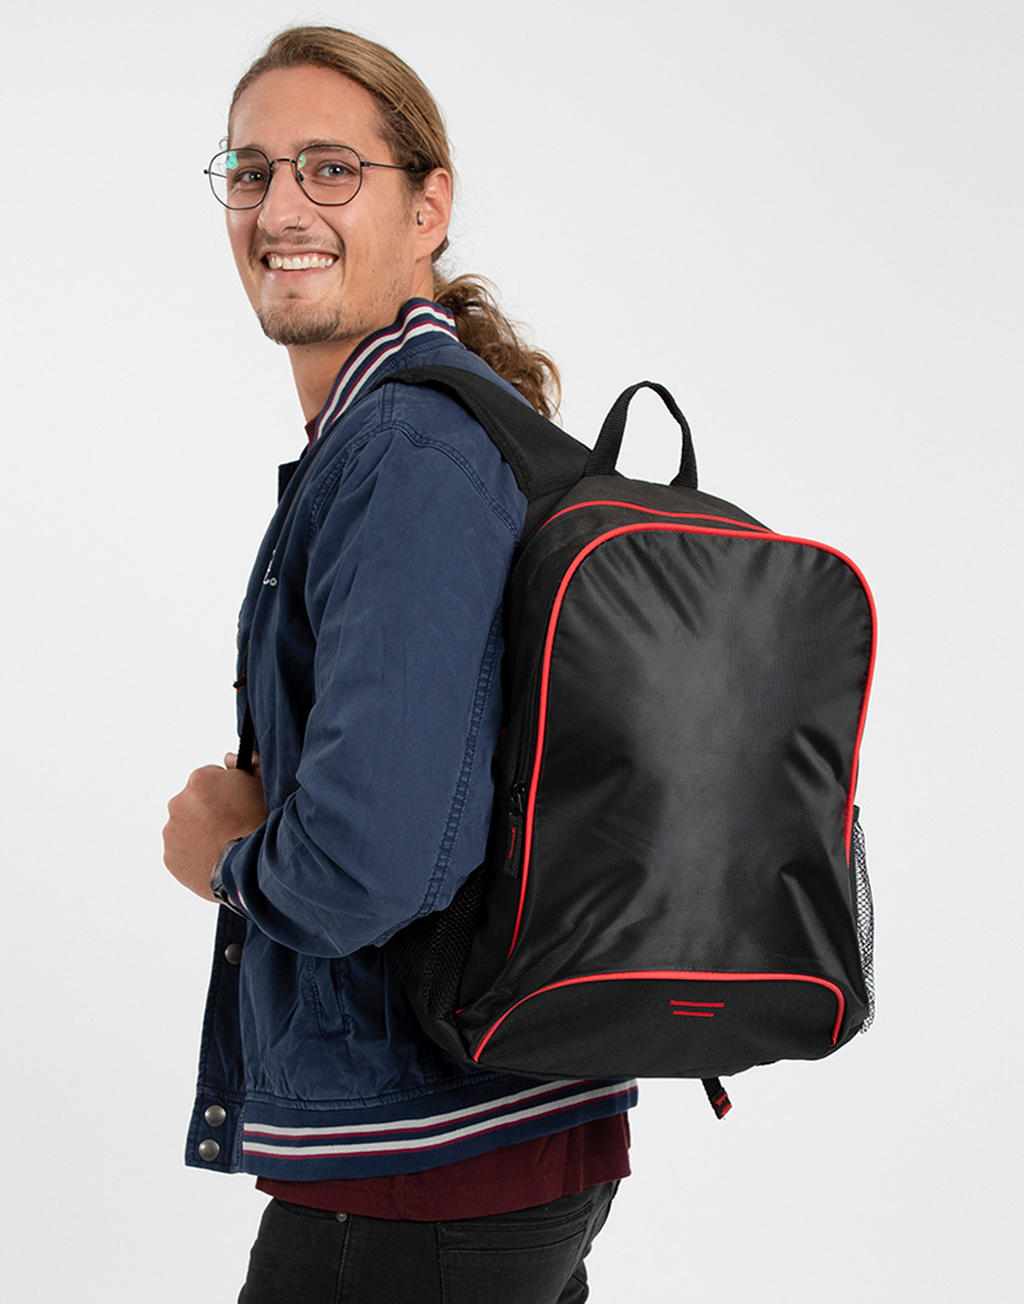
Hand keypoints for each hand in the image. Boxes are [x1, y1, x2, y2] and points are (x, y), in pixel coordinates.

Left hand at [163, 753, 268, 900]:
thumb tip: (228, 758)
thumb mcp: (262, 785)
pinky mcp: (170, 856)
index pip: (210, 779)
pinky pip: (181, 850)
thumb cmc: (258, 823)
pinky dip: (194, 852)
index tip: (236, 804)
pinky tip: (214, 857)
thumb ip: (246, 763)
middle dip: (208, 810)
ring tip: (224, 844)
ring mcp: (172, 831)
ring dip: (199, 831)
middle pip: (193, 802)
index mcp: (200, 780)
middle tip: (230, 825)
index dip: (226, 790)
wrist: (250, 865)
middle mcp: (179, 802)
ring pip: (185, 826)